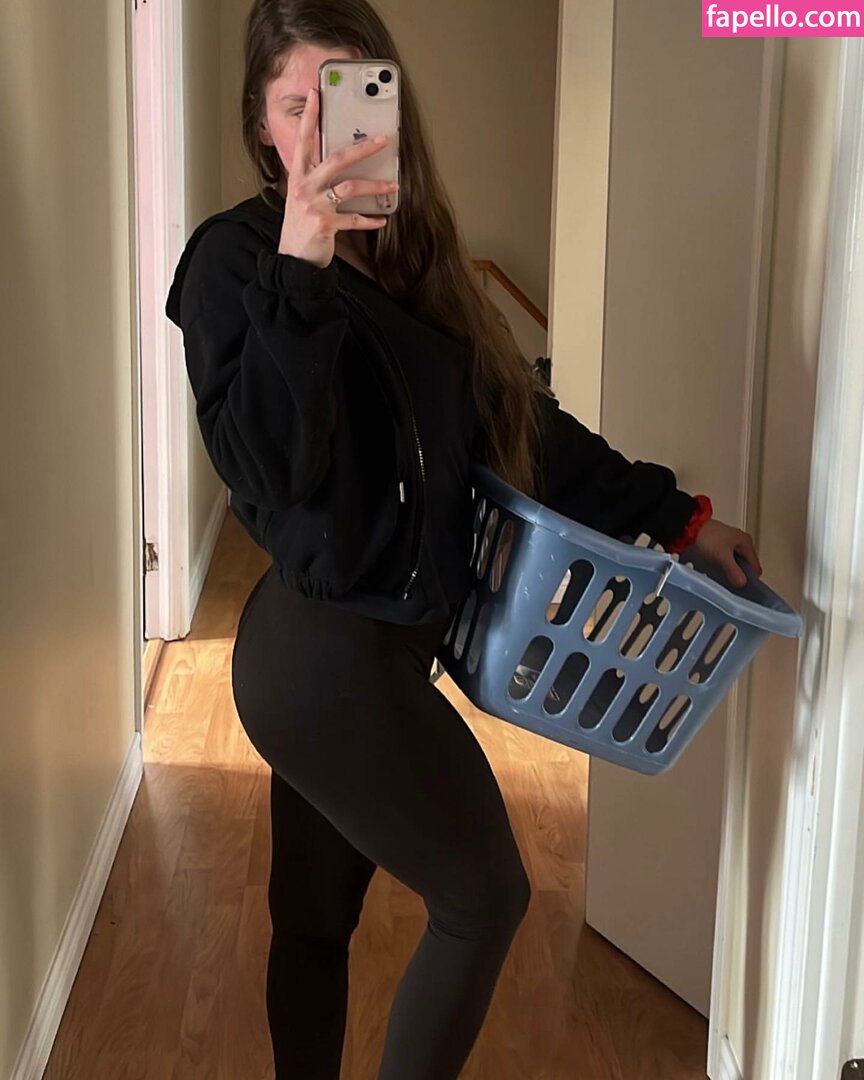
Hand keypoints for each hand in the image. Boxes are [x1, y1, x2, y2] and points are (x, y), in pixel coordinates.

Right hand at [278, 87, 398, 267]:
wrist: (292, 260)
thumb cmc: (301, 227)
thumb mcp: (302, 198)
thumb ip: (316, 179)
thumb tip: (342, 163)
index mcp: (298, 177)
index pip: (303, 140)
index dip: (309, 116)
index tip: (315, 94)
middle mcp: (304, 188)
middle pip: (336, 159)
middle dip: (362, 148)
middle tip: (383, 140)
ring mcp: (314, 206)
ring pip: (350, 187)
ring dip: (375, 186)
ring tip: (392, 186)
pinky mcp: (325, 225)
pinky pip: (354, 219)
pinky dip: (370, 220)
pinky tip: (381, 219)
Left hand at [691, 517, 762, 588]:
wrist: (688, 527)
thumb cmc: (706, 535)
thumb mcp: (722, 556)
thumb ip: (733, 571)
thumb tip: (742, 583)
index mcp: (745, 542)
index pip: (755, 567)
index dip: (750, 579)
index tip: (743, 589)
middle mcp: (739, 542)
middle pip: (744, 567)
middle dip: (738, 576)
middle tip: (731, 586)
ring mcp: (728, 544)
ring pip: (733, 564)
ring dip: (728, 572)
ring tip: (721, 581)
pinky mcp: (717, 547)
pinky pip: (723, 562)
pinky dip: (720, 568)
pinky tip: (713, 573)